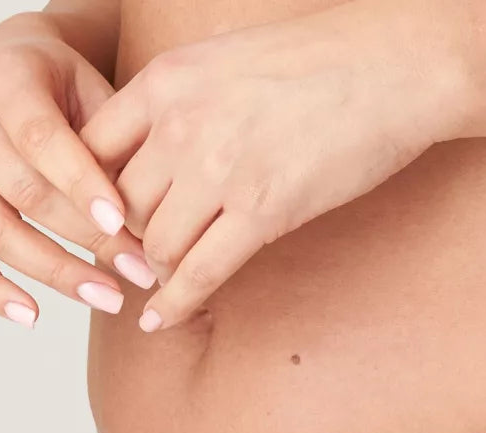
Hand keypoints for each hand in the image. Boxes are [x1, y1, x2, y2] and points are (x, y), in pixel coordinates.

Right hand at [0, 11, 157, 328]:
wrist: (9, 71)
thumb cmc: (66, 92)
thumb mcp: (97, 97)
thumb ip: (116, 146)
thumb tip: (155, 219)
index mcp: (0, 77)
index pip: (41, 139)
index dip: (82, 186)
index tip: (123, 226)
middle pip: (22, 193)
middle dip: (88, 242)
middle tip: (142, 275)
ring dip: (54, 274)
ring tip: (109, 300)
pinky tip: (31, 316)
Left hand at [78, 0, 468, 331]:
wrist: (393, 67)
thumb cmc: (325, 59)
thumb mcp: (229, 57)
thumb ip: (187, 99)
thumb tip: (167, 140)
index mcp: (167, 81)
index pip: (92, 149)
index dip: (94, 194)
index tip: (107, 218)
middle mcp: (181, 125)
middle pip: (121, 205)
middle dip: (126, 240)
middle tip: (138, 261)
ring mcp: (220, 171)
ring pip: (156, 244)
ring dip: (156, 272)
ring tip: (161, 286)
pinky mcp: (263, 211)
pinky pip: (200, 272)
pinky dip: (176, 304)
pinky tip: (162, 321)